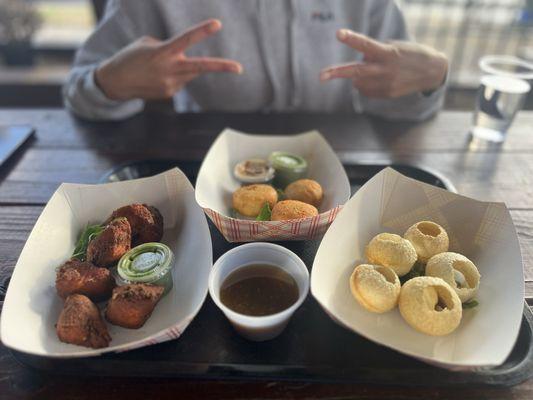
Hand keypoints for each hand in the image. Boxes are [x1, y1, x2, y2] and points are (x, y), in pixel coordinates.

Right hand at [95, 19, 241, 100]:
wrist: (116, 83)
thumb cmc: (131, 57)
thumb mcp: (147, 44)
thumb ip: (169, 47)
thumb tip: (184, 58)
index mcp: (163, 52)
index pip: (186, 39)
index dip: (202, 31)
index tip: (217, 24)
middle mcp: (169, 70)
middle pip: (200, 67)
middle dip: (221, 67)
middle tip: (239, 68)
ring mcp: (171, 84)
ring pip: (190, 72)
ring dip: (183, 66)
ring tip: (160, 67)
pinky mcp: (170, 94)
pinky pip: (180, 80)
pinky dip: (173, 76)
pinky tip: (157, 77)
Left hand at [320, 29, 447, 97]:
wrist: (432, 72)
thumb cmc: (410, 54)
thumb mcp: (395, 47)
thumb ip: (376, 53)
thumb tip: (360, 65)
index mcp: (388, 53)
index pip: (367, 45)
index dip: (352, 39)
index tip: (339, 33)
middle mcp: (386, 70)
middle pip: (357, 72)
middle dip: (337, 73)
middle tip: (321, 76)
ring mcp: (386, 84)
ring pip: (358, 82)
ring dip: (358, 76)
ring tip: (373, 69)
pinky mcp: (387, 94)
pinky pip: (366, 91)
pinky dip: (366, 84)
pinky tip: (379, 79)